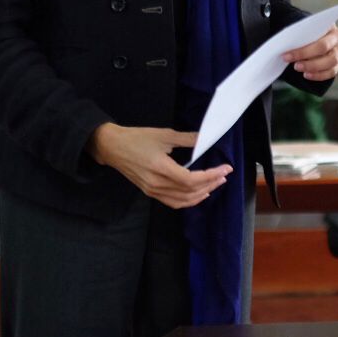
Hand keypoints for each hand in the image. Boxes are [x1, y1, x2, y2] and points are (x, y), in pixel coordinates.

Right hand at [88, 123, 231, 209]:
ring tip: (215, 184)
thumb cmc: (137, 138)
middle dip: (211, 184)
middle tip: (224, 175)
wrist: (111, 147)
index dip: (211, 176)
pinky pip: (173, 202)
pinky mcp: (150, 192)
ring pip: (183, 200)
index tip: (226, 168)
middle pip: (190, 191)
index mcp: (161, 168)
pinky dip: (188, 200)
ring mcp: (152, 190)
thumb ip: (187, 139)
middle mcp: (157, 184)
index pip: (192, 179)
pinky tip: (199, 194)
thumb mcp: (164, 135)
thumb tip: (206, 139)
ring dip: (202, 193)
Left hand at [283, 25, 337, 80]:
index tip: (286, 54)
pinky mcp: (336, 65)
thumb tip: (286, 46)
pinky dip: (319, 75)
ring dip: (313, 67)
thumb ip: (298, 35)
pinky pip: (331, 72)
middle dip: (306, 57)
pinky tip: (306, 75)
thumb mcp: (302, 30)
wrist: (310, 39)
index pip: (319, 39)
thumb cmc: (305, 34)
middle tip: (293, 64)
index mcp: (330, 27)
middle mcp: (337, 40)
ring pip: (331, 62)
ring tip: (298, 68)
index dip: (303, 50)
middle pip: (325, 50)